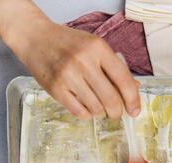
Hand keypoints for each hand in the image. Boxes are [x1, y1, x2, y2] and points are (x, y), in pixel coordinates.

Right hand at [0, 0, 140, 119]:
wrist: (36, 38)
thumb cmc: (68, 44)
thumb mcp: (94, 48)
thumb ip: (114, 67)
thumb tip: (135, 88)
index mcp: (98, 48)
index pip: (123, 79)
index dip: (133, 99)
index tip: (135, 111)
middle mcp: (83, 60)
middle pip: (110, 98)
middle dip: (116, 112)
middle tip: (115, 114)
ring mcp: (68, 75)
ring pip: (95, 107)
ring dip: (101, 113)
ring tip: (99, 109)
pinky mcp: (55, 88)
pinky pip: (79, 112)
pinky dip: (87, 115)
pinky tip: (86, 109)